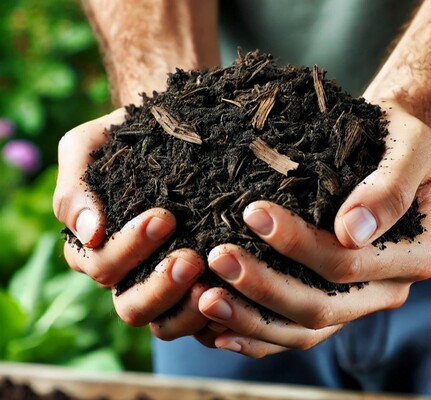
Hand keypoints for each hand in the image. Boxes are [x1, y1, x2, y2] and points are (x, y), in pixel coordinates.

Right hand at [53, 110, 210, 339]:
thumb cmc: (125, 138)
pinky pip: (198, 321)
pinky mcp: (192, 291)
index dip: (128, 248)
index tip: (163, 217)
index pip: (101, 265)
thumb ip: (75, 187)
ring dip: (186, 307)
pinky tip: (232, 299)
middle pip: (131, 305)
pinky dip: (212, 318)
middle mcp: (126, 275)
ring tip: (213, 282)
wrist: (172, 131)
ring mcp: (160, 286)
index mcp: (96, 248)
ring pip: (163, 323)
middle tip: (191, 258)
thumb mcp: (88, 147)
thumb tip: (88, 232)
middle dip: (160, 285)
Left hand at [195, 102, 430, 357]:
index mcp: (413, 258)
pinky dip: (256, 335)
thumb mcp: (408, 149)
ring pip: (303, 330)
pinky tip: (217, 329)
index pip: (345, 263)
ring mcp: (357, 303)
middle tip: (217, 256)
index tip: (252, 213)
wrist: (389, 152)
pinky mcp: (331, 304)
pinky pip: (293, 334)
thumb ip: (389, 189)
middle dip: (264, 285)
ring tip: (204, 299)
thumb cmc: (395, 142)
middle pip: (321, 307)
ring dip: (251, 318)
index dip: (297, 244)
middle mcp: (387, 290)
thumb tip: (352, 233)